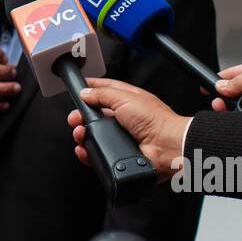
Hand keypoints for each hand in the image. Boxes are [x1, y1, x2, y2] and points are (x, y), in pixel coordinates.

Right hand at [66, 78, 189, 177]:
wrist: (166, 146)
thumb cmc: (155, 120)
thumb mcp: (125, 98)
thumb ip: (102, 94)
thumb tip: (86, 92)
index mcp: (128, 99)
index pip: (105, 90)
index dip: (91, 88)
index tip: (79, 88)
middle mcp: (125, 118)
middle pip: (97, 114)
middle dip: (82, 115)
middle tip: (75, 118)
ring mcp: (122, 136)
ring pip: (96, 134)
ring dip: (84, 134)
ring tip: (80, 134)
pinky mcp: (120, 153)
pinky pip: (99, 152)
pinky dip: (89, 152)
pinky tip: (85, 149)